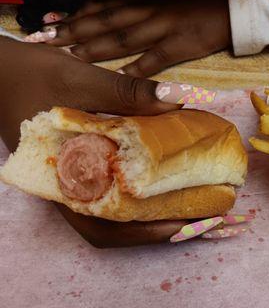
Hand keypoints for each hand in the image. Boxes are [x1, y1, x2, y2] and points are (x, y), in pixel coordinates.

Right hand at [0, 37, 185, 246]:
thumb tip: (178, 99)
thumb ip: (127, 92)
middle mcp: (65, 190)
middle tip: (200, 220)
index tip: (184, 224)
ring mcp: (71, 182)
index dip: (145, 232)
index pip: (102, 225)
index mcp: (61, 180)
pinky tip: (165, 185)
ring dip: (150, 217)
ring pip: (112, 216)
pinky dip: (139, 196)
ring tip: (190, 207)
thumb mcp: (80, 79)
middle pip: (112, 229)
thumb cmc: (30, 75)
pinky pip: (110, 194)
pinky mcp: (78, 170)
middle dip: (157, 230)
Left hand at [41, 0, 230, 76]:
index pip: (101, 7)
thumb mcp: (163, 8)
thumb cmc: (197, 11)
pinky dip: (137, 66)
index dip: (74, 13)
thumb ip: (140, 16)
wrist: (230, 9)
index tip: (48, 19)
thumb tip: (115, 27)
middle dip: (73, 29)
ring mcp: (163, 27)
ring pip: (123, 35)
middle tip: (45, 37)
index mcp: (143, 4)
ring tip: (72, 55)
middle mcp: (147, 13)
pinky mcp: (181, 43)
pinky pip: (156, 56)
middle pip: (104, 20)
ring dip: (96, 45)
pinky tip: (119, 76)